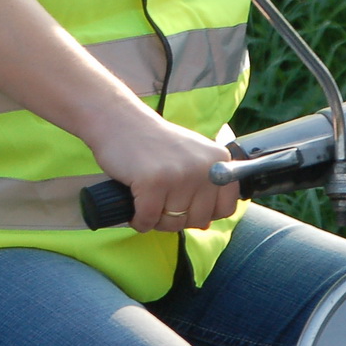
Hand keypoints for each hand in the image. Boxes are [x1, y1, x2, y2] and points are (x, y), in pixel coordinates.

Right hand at [91, 117, 238, 233]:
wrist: (120, 121)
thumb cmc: (154, 143)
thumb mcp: (191, 156)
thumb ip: (204, 185)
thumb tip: (207, 224)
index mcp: (219, 160)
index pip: (225, 208)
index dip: (203, 213)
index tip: (186, 203)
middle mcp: (205, 167)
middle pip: (198, 220)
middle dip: (177, 219)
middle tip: (160, 202)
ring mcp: (179, 174)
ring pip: (173, 223)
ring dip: (156, 220)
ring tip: (146, 201)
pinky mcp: (153, 182)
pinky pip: (148, 220)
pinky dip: (139, 220)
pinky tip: (134, 208)